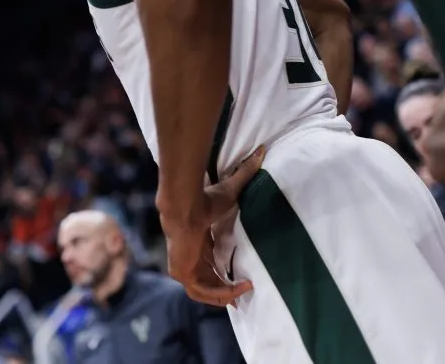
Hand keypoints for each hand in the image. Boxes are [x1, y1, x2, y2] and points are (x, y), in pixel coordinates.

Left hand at [159, 146, 264, 306]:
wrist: (185, 206)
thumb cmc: (205, 198)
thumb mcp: (231, 191)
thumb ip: (246, 172)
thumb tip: (262, 149)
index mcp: (194, 242)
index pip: (206, 264)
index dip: (222, 273)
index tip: (241, 276)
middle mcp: (186, 258)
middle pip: (204, 282)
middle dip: (225, 290)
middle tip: (245, 291)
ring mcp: (182, 268)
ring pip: (203, 292)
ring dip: (225, 294)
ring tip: (245, 291)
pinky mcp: (182, 274)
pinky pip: (203, 292)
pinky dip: (222, 293)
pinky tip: (239, 289)